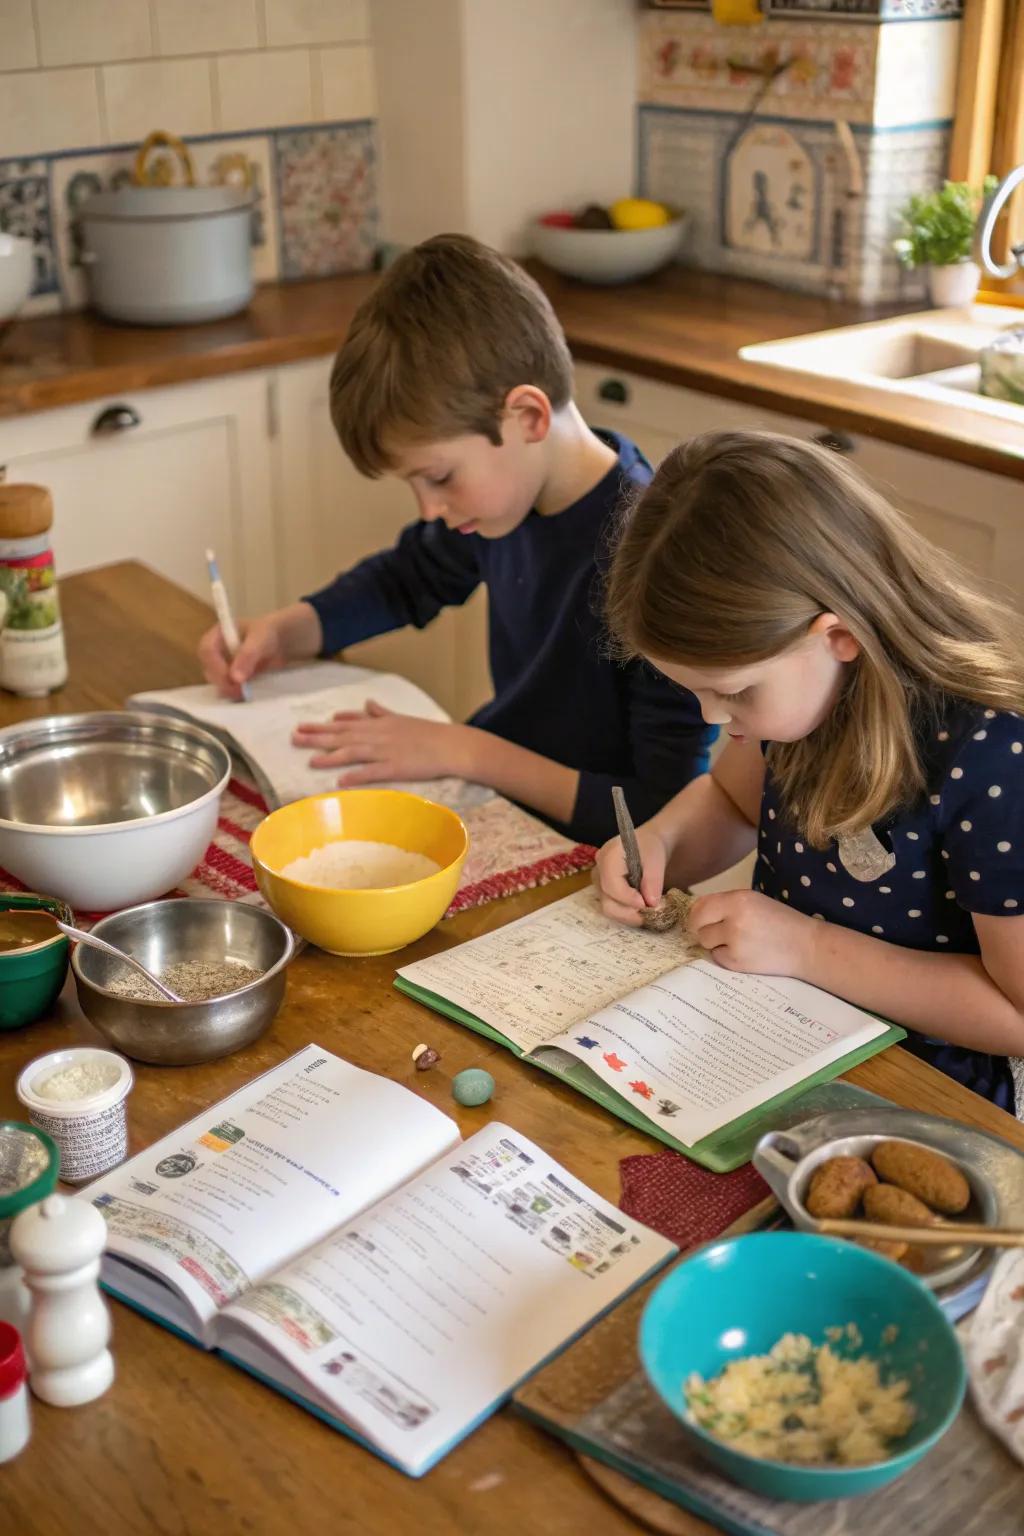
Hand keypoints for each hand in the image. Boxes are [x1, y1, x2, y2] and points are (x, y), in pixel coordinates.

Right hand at [198, 615, 287, 698]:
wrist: (280, 641)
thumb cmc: (267, 632)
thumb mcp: (259, 638)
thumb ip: (247, 655)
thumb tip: (235, 678)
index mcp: (218, 635)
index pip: (207, 650)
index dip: (215, 665)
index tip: (230, 677)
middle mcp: (216, 651)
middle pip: (209, 668)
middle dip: (222, 681)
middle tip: (238, 689)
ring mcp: (223, 666)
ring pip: (217, 681)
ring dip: (228, 689)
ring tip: (243, 693)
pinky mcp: (232, 678)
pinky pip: (227, 688)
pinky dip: (234, 693)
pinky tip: (245, 695)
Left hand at [291, 701, 469, 783]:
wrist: (452, 745)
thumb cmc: (428, 733)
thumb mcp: (402, 718)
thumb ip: (381, 712)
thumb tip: (367, 703)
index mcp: (379, 723)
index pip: (346, 724)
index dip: (323, 725)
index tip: (303, 725)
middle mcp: (379, 735)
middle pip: (342, 736)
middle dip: (317, 737)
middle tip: (294, 738)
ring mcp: (387, 751)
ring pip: (353, 752)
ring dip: (330, 756)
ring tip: (310, 760)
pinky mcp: (397, 768)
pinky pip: (373, 772)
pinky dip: (357, 776)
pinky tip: (341, 781)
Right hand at [594, 824, 668, 926]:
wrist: (646, 844)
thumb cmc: (651, 848)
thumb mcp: (657, 860)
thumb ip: (653, 881)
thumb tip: (651, 904)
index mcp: (608, 857)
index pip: (612, 886)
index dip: (629, 899)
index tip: (648, 905)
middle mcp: (598, 870)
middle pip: (607, 902)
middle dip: (629, 913)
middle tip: (649, 914)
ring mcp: (598, 881)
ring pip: (608, 908)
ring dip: (629, 915)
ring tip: (646, 913)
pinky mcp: (602, 889)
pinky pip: (611, 906)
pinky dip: (626, 912)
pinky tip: (639, 909)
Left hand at [688, 890, 818, 976]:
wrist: (806, 947)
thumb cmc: (781, 921)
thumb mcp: (754, 901)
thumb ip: (727, 904)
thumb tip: (697, 911)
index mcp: (738, 899)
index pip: (700, 906)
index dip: (698, 914)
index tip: (703, 919)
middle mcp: (733, 919)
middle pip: (697, 925)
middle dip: (704, 929)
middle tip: (719, 932)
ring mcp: (734, 942)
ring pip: (705, 942)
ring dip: (715, 943)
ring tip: (738, 942)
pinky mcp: (737, 963)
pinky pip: (717, 958)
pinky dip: (726, 957)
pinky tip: (746, 953)